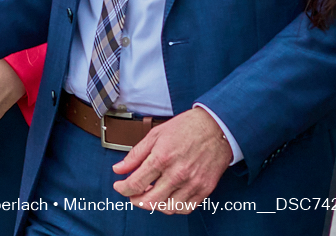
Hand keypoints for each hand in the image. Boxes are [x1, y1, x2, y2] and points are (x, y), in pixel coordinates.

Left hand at [112, 107, 232, 212]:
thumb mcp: (156, 134)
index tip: (120, 187)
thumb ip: (136, 154)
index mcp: (162, 157)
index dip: (122, 189)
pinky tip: (169, 197)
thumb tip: (118, 169)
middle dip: (135, 200)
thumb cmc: (187, 127)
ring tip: (152, 194)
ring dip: (155, 205)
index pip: (135, 184)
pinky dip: (174, 207)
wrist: (217, 126)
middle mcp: (177, 173)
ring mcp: (192, 183)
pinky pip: (185, 208)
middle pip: (148, 201)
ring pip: (166, 208)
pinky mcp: (204, 188)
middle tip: (133, 194)